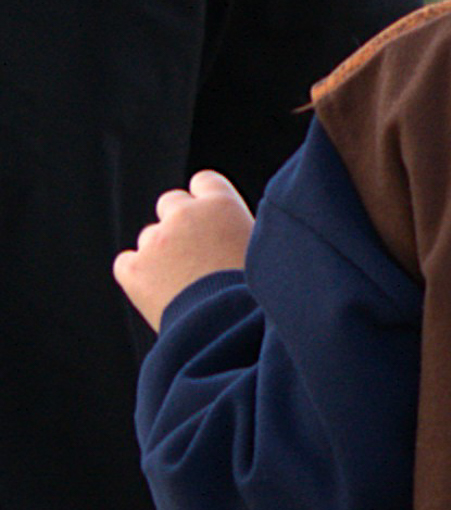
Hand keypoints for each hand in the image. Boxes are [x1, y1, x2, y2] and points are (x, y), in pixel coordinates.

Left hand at [114, 172, 254, 332]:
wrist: (231, 328)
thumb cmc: (258, 294)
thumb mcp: (263, 250)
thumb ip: (240, 229)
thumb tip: (232, 231)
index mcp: (221, 204)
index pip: (204, 181)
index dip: (207, 202)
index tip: (212, 221)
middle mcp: (184, 214)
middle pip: (171, 203)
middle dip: (181, 223)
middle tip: (197, 253)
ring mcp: (155, 241)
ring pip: (151, 236)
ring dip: (162, 252)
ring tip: (184, 283)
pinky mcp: (133, 269)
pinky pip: (127, 263)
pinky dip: (139, 274)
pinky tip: (161, 291)